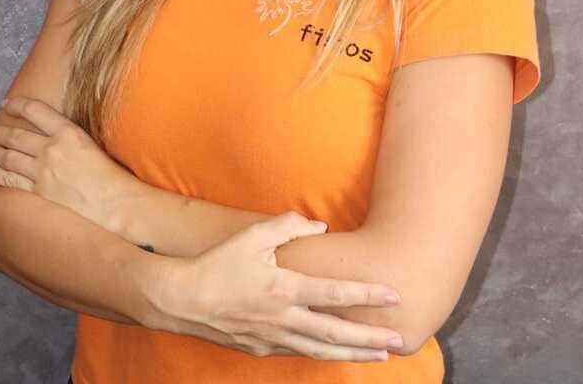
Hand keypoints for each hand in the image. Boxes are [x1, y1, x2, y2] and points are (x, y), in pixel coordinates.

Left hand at [0, 97, 136, 230]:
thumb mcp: (91, 141)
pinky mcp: (39, 191)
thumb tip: (53, 132)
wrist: (114, 201)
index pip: (35, 111)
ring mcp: (42, 171)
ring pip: (9, 157)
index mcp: (67, 131)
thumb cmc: (110, 172)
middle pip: (15, 136)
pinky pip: (11, 180)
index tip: (7, 104)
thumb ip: (68, 135)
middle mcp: (51, 148)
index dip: (17, 105)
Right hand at [149, 211, 402, 361]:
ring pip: (321, 350)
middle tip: (400, 341)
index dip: (366, 295)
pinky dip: (323, 353)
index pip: (334, 294)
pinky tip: (337, 352)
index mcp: (284, 289)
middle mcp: (283, 319)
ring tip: (380, 356)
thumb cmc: (218, 263)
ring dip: (353, 353)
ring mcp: (273, 338)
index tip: (393, 295)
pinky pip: (299, 352)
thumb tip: (320, 226)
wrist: (182, 300)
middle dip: (370, 338)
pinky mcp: (261, 349)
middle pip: (336, 332)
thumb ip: (289, 225)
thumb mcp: (253, 236)